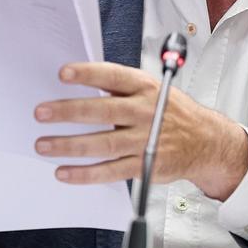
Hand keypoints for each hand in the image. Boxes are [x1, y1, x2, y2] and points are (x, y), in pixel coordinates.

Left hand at [33, 63, 247, 200]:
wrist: (205, 141)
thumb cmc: (172, 113)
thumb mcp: (153, 89)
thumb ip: (120, 86)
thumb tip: (80, 81)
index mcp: (146, 88)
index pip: (113, 76)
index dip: (88, 74)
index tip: (63, 73)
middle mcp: (146, 112)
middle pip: (103, 110)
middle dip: (69, 111)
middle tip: (42, 112)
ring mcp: (145, 140)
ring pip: (102, 143)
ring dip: (69, 145)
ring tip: (44, 144)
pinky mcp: (144, 166)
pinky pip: (110, 171)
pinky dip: (85, 174)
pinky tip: (65, 172)